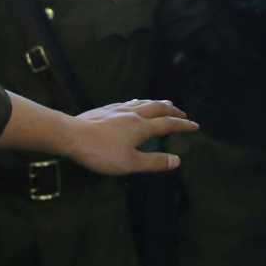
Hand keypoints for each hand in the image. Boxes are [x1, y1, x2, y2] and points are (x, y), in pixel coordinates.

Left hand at [64, 99, 197, 174]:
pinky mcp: (105, 110)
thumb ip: (154, 162)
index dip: (183, 125)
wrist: (70, 136)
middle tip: (182, 113)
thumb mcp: (130, 163)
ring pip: (143, 103)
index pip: (168, 125)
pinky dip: (139, 102)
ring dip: (157, 103)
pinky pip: (128, 102)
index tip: (195, 126)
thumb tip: (177, 160)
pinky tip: (135, 103)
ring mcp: (118, 110)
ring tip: (165, 103)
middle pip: (158, 109)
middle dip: (172, 111)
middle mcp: (133, 115)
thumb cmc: (100, 152)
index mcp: (142, 127)